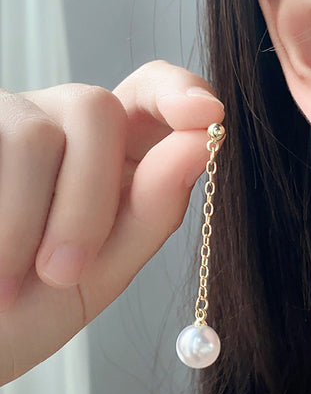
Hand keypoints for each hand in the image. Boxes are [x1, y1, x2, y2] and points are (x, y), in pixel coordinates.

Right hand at [0, 60, 224, 385]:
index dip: (179, 90)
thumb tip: (201, 142)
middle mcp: (61, 124)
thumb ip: (155, 207)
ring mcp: (7, 120)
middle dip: (87, 199)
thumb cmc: (34, 303)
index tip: (207, 113)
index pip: (150, 94)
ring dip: (29, 222)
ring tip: (9, 284)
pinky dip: (0, 220)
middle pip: (97, 108)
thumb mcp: (106, 267)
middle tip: (61, 274)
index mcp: (111, 155)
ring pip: (35, 134)